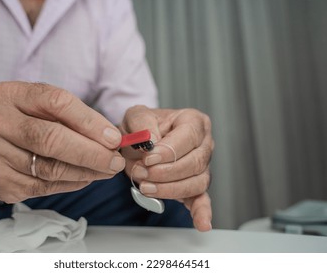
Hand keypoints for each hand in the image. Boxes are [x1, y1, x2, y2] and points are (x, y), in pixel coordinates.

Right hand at [0, 81, 124, 202]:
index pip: (56, 103)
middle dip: (91, 153)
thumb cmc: (25, 122)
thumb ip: (73, 116)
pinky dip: (71, 183)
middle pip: (51, 139)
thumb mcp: (42, 107)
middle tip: (115, 162)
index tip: (114, 138)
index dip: (90, 122)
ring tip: (106, 171)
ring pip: (50, 168)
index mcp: (11, 95)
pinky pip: (44, 187)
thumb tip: (111, 138)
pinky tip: (85, 178)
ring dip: (86, 172)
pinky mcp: (0, 181)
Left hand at [120, 105, 213, 230]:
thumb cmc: (141, 128)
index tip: (148, 158)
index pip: (189, 136)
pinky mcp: (195, 185)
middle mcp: (203, 143)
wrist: (138, 141)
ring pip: (196, 182)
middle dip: (165, 172)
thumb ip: (142, 123)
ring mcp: (202, 166)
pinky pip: (202, 199)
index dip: (169, 150)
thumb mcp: (135, 116)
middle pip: (194, 162)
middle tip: (141, 173)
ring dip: (170, 189)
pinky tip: (201, 224)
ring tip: (146, 187)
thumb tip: (153, 143)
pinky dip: (202, 212)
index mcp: (192, 121)